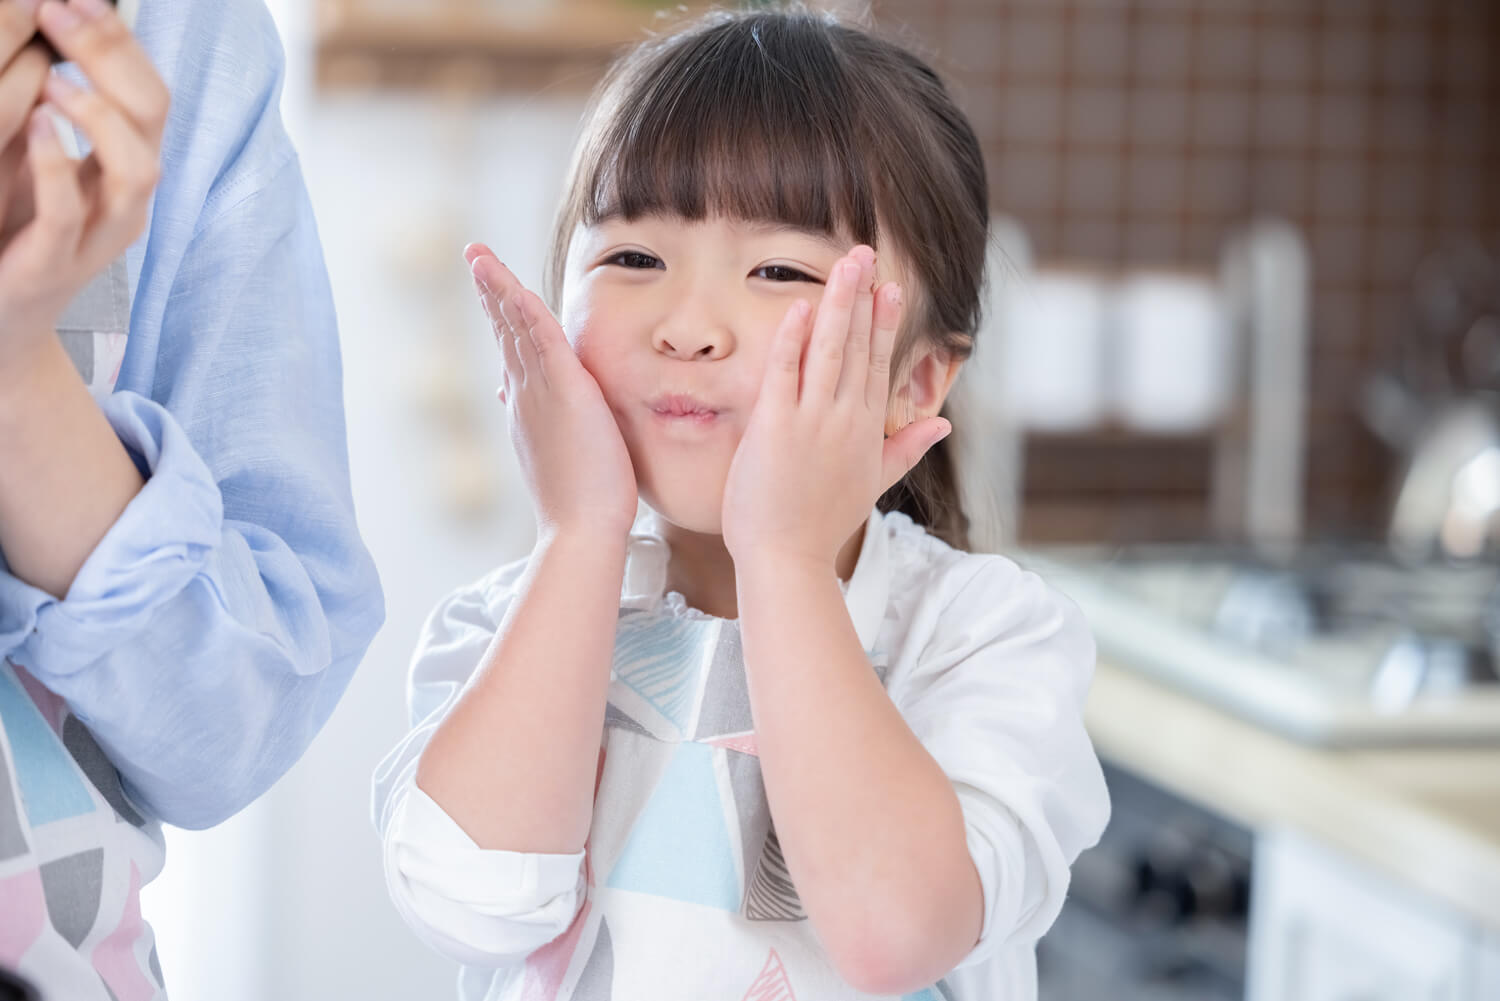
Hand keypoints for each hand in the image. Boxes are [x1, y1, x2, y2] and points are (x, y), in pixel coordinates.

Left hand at [0, 0, 166, 364]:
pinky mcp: (51, 266)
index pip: (148, 87)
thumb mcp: (36, 157)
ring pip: (138, 169)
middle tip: (61, 10)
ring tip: (54, 78)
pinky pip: (71, 214)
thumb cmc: (12, 231)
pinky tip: (36, 126)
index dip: (119, 36)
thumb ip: (55, 102)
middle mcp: (124, 197)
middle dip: (113, 54)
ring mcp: (96, 235)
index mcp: (122, 162)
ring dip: (100, 113)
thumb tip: (51, 22)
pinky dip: (59, 164)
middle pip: (153, 114)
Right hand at [466, 243, 639, 541]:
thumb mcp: (555, 453)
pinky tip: (509, 284)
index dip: (502, 318)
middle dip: (490, 292)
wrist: (582, 529)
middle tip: (474, 257)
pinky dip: (523, 308)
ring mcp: (540, 392)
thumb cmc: (580, 501)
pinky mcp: (564, 390)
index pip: (513, 351)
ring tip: (478, 257)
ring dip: (497, 288)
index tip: (493, 291)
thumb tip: (511, 399)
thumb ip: (538, 422)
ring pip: (516, 328)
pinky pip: (540, 338)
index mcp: (528, 407)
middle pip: (505, 332)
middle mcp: (526, 395)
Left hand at [721, 246, 950, 571]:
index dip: (883, 324)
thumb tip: (943, 422)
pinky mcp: (776, 427)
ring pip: (829, 350)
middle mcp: (844, 419)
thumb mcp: (874, 483)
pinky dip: (793, 340)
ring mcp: (811, 421)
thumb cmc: (822, 525)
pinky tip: (799, 308)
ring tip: (845, 265)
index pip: (878, 365)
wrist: (788, 560)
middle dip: (862, 297)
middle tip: (866, 254)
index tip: (889, 288)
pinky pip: (785, 373)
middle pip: (857, 347)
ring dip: (838, 303)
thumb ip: (907, 448)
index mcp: (867, 430)